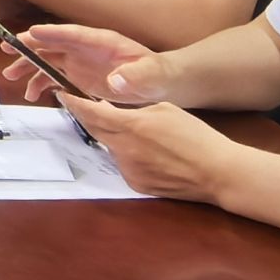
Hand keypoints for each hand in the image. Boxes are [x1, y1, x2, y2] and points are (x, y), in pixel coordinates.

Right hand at [9, 23, 163, 104]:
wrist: (162, 83)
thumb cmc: (158, 74)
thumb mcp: (153, 75)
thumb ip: (136, 76)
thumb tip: (116, 82)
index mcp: (103, 42)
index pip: (73, 34)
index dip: (52, 33)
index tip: (31, 33)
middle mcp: (86, 49)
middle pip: (53, 44)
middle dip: (29, 46)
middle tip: (8, 50)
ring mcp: (80, 63)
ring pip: (48, 60)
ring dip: (29, 67)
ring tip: (12, 78)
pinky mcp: (79, 77)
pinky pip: (54, 78)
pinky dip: (41, 84)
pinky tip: (33, 95)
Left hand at [63, 96, 233, 201]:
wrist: (217, 172)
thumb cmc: (196, 136)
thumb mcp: (165, 110)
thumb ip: (136, 110)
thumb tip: (117, 110)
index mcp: (131, 126)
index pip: (91, 113)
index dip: (74, 103)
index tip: (62, 95)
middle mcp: (124, 150)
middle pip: (95, 131)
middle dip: (89, 118)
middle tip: (87, 107)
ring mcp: (129, 170)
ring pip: (111, 149)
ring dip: (116, 139)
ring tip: (140, 135)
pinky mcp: (136, 184)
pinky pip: (124, 165)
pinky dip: (129, 156)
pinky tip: (150, 155)